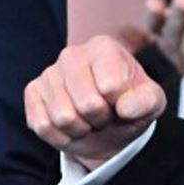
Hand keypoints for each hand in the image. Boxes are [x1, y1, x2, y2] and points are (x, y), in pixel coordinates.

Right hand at [25, 35, 165, 171]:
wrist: (109, 125)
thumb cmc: (130, 105)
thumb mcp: (151, 103)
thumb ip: (146, 101)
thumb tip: (125, 107)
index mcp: (103, 48)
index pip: (111, 87)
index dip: (119, 106)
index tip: (121, 103)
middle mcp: (72, 55)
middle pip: (86, 104)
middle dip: (99, 119)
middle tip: (104, 115)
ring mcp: (49, 73)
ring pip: (62, 118)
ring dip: (81, 129)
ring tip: (88, 120)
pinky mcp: (32, 92)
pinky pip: (43, 126)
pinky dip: (61, 136)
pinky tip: (71, 126)